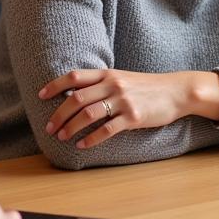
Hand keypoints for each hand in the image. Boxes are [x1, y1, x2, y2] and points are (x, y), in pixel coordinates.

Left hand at [38, 68, 218, 148]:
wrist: (176, 91)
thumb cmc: (148, 87)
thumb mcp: (123, 78)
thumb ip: (102, 84)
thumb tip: (76, 95)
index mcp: (108, 74)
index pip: (75, 76)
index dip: (55, 85)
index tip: (41, 96)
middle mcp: (113, 85)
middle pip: (77, 98)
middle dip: (59, 114)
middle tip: (49, 127)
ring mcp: (124, 101)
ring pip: (88, 114)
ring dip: (71, 126)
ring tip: (62, 137)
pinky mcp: (134, 117)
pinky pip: (107, 129)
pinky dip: (91, 138)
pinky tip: (82, 145)